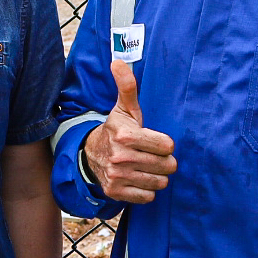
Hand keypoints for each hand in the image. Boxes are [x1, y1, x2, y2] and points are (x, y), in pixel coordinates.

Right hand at [83, 59, 176, 203]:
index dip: (165, 144)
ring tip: (148, 167)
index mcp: (126, 135)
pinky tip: (139, 179)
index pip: (167, 146)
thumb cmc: (116, 129)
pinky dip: (147, 190)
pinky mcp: (115, 192)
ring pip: (159, 182)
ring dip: (157, 176)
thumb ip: (127, 86)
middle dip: (165, 162)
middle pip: (166, 165)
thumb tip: (118, 60)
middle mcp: (120, 157)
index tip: (157, 141)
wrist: (90, 154)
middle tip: (154, 156)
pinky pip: (147, 197)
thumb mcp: (123, 109)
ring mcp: (117, 176)